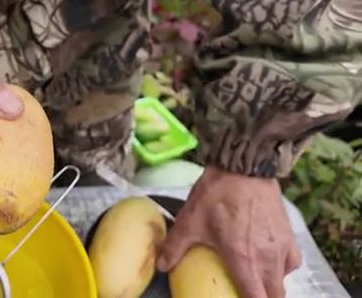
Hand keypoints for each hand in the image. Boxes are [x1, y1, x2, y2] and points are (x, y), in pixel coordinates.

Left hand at [156, 166, 301, 297]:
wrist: (244, 168)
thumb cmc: (218, 194)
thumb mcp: (190, 222)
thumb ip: (175, 247)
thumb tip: (162, 265)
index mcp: (244, 260)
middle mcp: (267, 258)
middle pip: (274, 294)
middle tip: (246, 293)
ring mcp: (282, 247)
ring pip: (283, 280)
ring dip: (271, 285)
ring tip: (256, 281)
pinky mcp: (290, 234)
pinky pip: (291, 262)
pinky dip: (281, 267)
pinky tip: (267, 260)